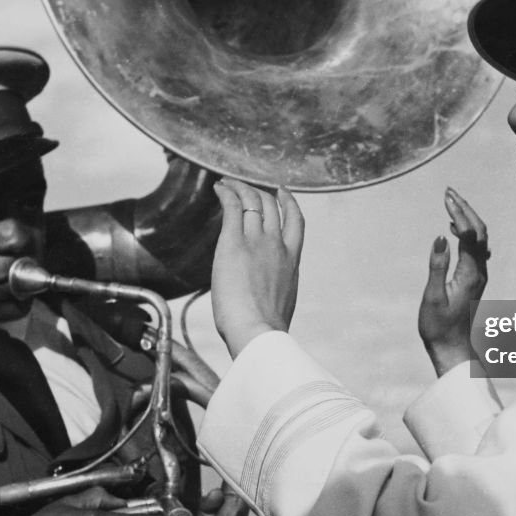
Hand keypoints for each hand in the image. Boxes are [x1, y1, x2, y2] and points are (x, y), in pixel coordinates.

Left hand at [211, 179, 303, 356]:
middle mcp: (278, 245)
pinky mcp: (234, 242)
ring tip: (227, 184)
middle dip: (259, 192)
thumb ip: (275, 292)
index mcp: (292, 261)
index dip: (289, 202)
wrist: (259, 331)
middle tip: (245, 187)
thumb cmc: (266, 330)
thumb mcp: (281, 305)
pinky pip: (233, 207)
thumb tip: (265, 303)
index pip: (296, 222)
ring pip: (252, 201)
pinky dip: (227, 193)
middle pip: (272, 206)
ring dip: (239, 188)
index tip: (282, 193)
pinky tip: (219, 188)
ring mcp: (257, 241)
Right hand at [418, 188, 488, 376]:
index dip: (459, 212)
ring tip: (449, 202)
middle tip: (449, 191)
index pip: (469, 233)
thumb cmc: (439, 327)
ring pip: (479, 238)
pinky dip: (466, 232)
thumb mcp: (433, 297)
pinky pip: (475, 248)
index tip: (446, 196)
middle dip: (465, 208)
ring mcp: (479, 275)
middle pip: (479, 231)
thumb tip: (439, 238)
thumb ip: (437, 267)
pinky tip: (453, 230)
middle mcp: (479, 271)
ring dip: (466, 218)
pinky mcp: (474, 279)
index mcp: (470, 273)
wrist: (452, 350)